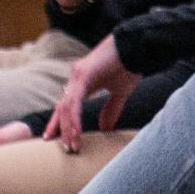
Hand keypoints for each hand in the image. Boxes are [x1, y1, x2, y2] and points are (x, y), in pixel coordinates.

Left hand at [44, 38, 139, 154]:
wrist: (138, 47)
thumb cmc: (130, 65)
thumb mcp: (120, 92)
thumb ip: (111, 110)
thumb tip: (104, 129)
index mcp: (83, 82)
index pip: (67, 105)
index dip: (61, 122)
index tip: (56, 139)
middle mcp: (76, 78)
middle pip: (61, 107)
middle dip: (60, 128)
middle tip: (62, 147)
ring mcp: (77, 75)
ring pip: (67, 107)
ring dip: (69, 128)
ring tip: (73, 144)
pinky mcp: (83, 74)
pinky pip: (74, 101)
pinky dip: (74, 118)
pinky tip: (75, 131)